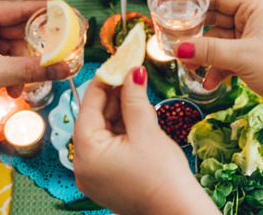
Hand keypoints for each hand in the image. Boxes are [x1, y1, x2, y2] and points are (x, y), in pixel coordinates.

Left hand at [0, 1, 70, 124]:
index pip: (18, 7)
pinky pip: (4, 58)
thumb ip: (30, 69)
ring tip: (19, 88)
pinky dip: (11, 74)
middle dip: (33, 50)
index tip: (71, 24)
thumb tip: (65, 67)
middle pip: (19, 28)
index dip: (46, 17)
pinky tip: (10, 91)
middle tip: (54, 62)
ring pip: (14, 46)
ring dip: (22, 68)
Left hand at [73, 67, 217, 214]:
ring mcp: (94, 176)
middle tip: (131, 75)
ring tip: (139, 97)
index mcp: (86, 152)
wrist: (179, 214)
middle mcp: (82, 165)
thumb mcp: (146, 130)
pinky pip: (108, 148)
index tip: (117, 63)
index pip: (89, 105)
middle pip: (94, 119)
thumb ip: (134, 98)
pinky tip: (139, 120)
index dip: (104, 81)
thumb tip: (131, 71)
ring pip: (103, 133)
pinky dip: (122, 132)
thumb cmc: (163, 177)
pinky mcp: (106, 181)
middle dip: (114, 97)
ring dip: (120, 113)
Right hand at [173, 0, 262, 109]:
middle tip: (172, 37)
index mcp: (255, 6)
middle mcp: (253, 17)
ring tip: (189, 66)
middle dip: (194, 32)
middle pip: (215, 18)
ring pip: (219, 40)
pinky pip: (227, 56)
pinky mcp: (253, 56)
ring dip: (204, 54)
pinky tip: (209, 82)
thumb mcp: (241, 56)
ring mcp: (253, 37)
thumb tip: (178, 48)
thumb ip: (207, 50)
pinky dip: (217, 67)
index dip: (193, 0)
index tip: (170, 4)